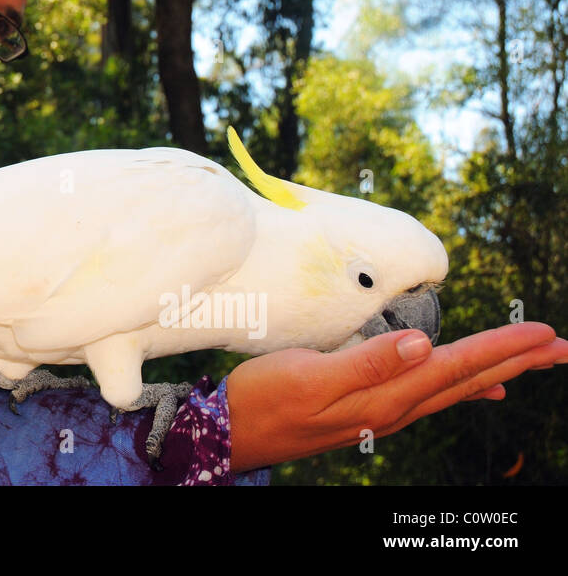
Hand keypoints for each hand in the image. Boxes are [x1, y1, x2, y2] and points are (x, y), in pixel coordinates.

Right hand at [227, 322, 567, 472]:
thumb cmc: (261, 399)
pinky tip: (478, 388)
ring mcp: (382, 412)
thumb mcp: (308, 375)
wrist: (230, 432)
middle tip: (559, 346)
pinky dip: (462, 388)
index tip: (542, 332)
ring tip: (534, 361)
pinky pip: (431, 397)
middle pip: (466, 381)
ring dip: (496, 371)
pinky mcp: (368, 410)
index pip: (454, 366)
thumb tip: (421, 343)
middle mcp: (393, 408)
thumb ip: (366, 361)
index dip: (499, 347)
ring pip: (454, 390)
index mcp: (383, 396)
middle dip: (515, 361)